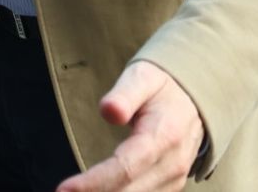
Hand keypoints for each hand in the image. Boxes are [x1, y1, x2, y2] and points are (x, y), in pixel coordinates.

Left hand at [57, 62, 202, 191]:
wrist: (194, 100)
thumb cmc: (162, 87)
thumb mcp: (143, 78)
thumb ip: (125, 94)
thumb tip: (108, 111)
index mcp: (163, 137)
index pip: (125, 168)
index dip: (94, 183)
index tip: (64, 189)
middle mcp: (171, 165)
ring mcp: (173, 181)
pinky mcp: (169, 188)